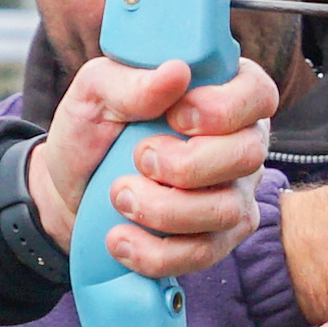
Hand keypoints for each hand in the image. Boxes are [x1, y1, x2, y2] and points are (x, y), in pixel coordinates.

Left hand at [32, 55, 286, 279]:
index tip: (174, 117)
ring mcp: (233, 195)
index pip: (257, 93)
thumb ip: (130, 80)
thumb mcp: (94, 93)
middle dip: (187, 164)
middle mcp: (239, 144)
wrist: (70, 194)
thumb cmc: (92, 133)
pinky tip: (120, 238)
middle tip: (139, 158)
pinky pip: (203, 253)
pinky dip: (155, 251)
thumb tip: (176, 73)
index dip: (223, 108)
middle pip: (248, 155)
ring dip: (164, 209)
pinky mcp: (216, 240)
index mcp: (221, 94)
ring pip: (226, 210)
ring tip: (120, 197)